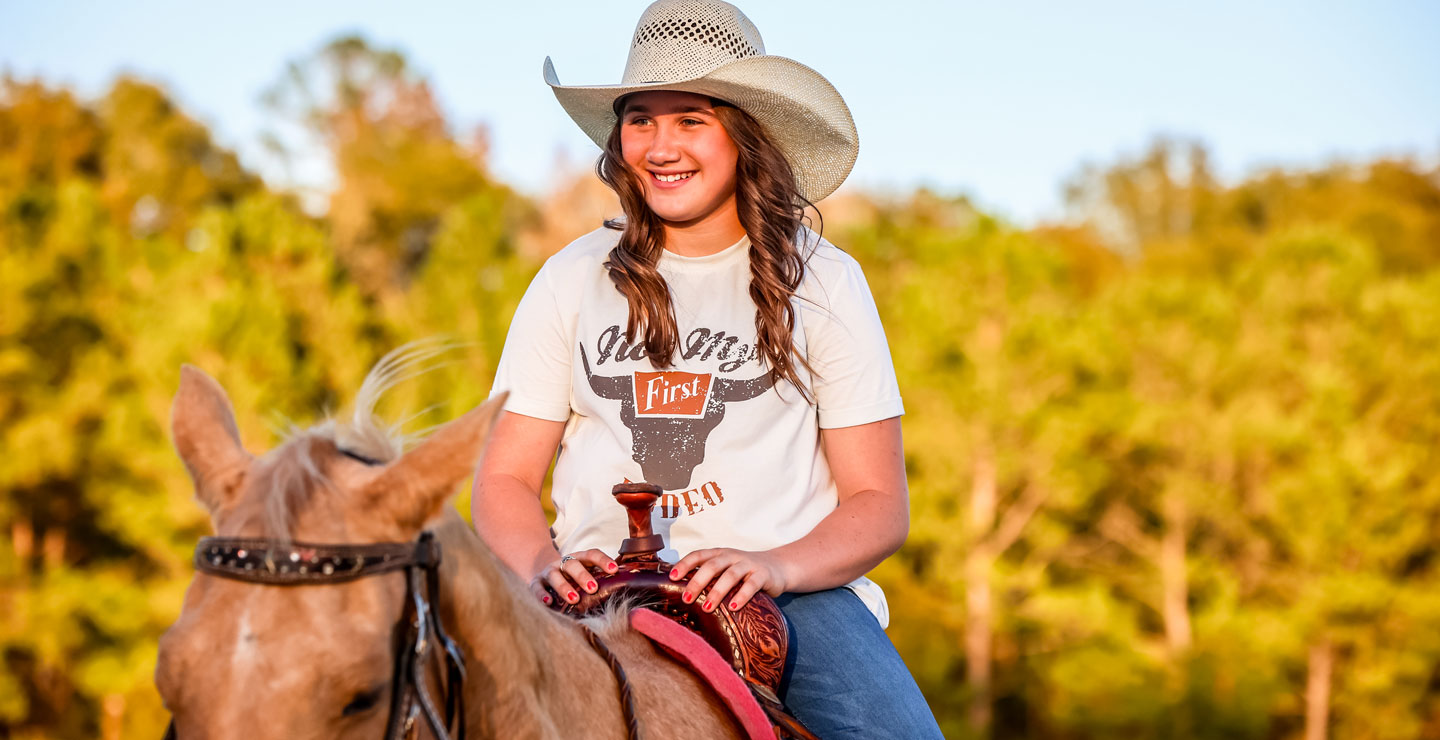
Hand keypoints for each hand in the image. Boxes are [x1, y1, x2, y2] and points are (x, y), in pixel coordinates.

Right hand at [530, 549, 616, 605]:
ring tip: (574, 599)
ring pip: (554, 575)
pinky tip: (549, 602)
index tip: (614, 570)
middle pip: (573, 565)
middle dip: (583, 576)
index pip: (592, 555)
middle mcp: (564, 563)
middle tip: (593, 588)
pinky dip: (541, 594)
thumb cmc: (573, 578)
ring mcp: (549, 571)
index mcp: (580, 558)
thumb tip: (626, 589)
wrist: (543, 572)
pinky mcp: (536, 582)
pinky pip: (537, 586)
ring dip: (564, 586)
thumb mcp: (586, 574)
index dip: (603, 560)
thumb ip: (601, 579)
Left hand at [669, 548, 789, 612]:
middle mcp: (732, 556)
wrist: (777, 567)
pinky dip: (742, 595)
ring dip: (717, 591)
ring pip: (731, 575)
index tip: (672, 577)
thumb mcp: (725, 570)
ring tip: (707, 607)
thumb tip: (680, 595)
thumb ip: (708, 577)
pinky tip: (733, 607)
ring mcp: (748, 564)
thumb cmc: (743, 572)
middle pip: (712, 566)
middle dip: (697, 582)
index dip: (685, 564)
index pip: (699, 555)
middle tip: (686, 598)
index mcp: (719, 554)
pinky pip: (752, 584)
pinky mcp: (763, 575)